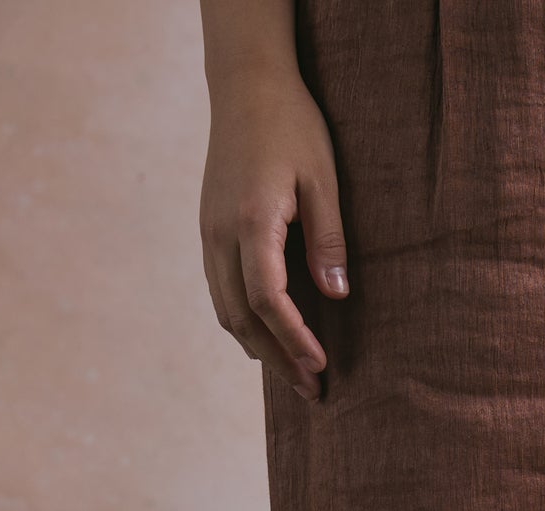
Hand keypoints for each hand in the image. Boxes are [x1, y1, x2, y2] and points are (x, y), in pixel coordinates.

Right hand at [199, 67, 348, 400]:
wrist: (245, 86)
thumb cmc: (292, 127)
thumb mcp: (323, 179)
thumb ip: (329, 238)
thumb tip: (336, 296)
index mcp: (251, 221)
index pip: (268, 300)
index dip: (294, 340)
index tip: (320, 366)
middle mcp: (220, 234)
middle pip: (242, 317)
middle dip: (277, 358)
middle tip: (311, 390)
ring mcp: (208, 233)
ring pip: (226, 310)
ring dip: (258, 348)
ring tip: (292, 373)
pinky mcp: (208, 231)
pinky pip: (220, 291)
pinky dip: (243, 323)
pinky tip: (267, 338)